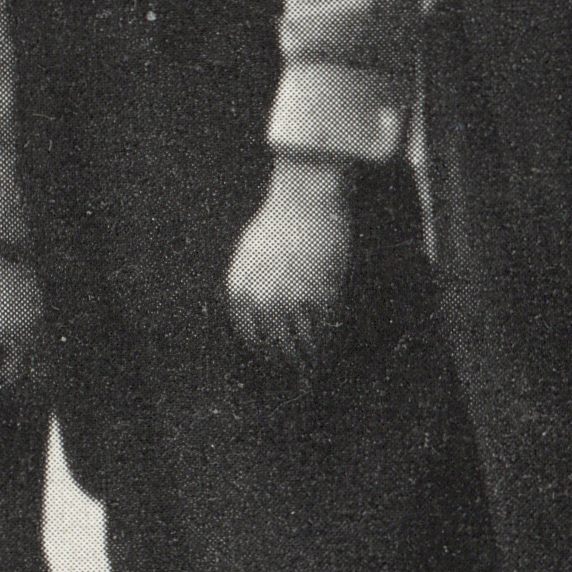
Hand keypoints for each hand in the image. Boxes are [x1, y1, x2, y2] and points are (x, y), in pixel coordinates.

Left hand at [223, 158, 355, 372]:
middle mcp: (261, 302)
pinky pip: (322, 332)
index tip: (278, 359)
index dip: (267, 352)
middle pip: (275, 346)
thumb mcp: (250, 254)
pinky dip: (327, 344)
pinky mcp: (318, 298)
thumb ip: (250, 284)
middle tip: (300, 374)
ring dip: (309, 360)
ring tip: (316, 370)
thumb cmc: (280, 219)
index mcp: (240, 291)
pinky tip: (331, 350)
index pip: (251, 337)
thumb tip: (257, 312)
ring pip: (300, 344)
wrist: (306, 198)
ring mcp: (290, 302)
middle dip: (289, 362)